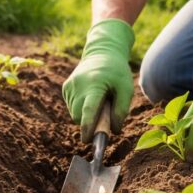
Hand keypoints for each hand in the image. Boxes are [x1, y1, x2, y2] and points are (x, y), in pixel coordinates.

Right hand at [62, 19, 134, 142]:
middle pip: (79, 116)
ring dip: (85, 115)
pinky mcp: (65, 87)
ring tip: (98, 100)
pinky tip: (90, 96)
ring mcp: (69, 86)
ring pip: (74, 113)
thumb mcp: (126, 88)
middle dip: (89, 123)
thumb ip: (121, 110)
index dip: (88, 127)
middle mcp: (78, 85)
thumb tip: (113, 130)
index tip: (88, 140)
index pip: (88, 110)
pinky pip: (71, 106)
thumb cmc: (117, 72)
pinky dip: (80, 107)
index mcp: (94, 84)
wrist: (102, 53)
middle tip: (104, 115)